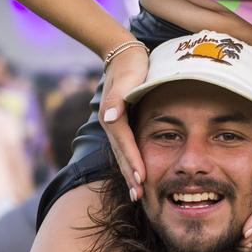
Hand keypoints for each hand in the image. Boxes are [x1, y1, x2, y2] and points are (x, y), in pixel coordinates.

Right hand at [98, 45, 149, 198]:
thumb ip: (117, 97)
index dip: (133, 162)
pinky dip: (129, 162)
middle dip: (129, 176)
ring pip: (121, 153)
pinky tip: (136, 172)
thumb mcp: (126, 77)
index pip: (125, 143)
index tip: (141, 180)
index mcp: (112, 115)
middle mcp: (110, 122)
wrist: (123, 54)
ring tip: (137, 192)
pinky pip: (124, 147)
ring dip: (128, 173)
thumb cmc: (131, 65)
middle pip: (120, 153)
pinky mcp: (119, 122)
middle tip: (139, 197)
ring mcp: (113, 123)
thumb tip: (109, 117)